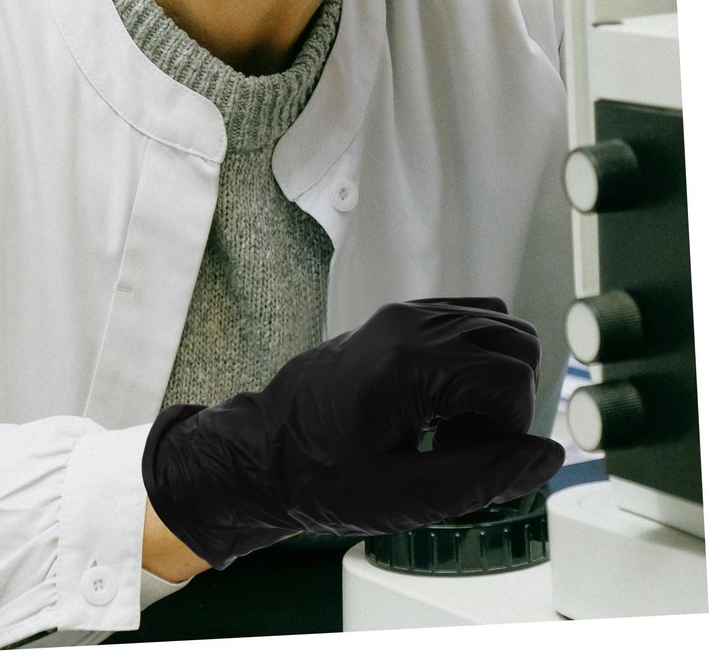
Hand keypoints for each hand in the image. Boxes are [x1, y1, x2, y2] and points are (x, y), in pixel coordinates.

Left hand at [142, 298, 563, 569]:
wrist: (267, 450)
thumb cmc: (321, 478)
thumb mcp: (400, 499)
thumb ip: (481, 479)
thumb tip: (547, 454)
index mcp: (408, 364)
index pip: (513, 377)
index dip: (510, 428)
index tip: (470, 458)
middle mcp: (410, 323)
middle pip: (517, 343)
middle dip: (509, 401)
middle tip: (463, 443)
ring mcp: (405, 313)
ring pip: (500, 326)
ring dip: (497, 377)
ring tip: (452, 422)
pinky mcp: (401, 317)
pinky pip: (470, 318)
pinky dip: (478, 357)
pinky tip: (444, 398)